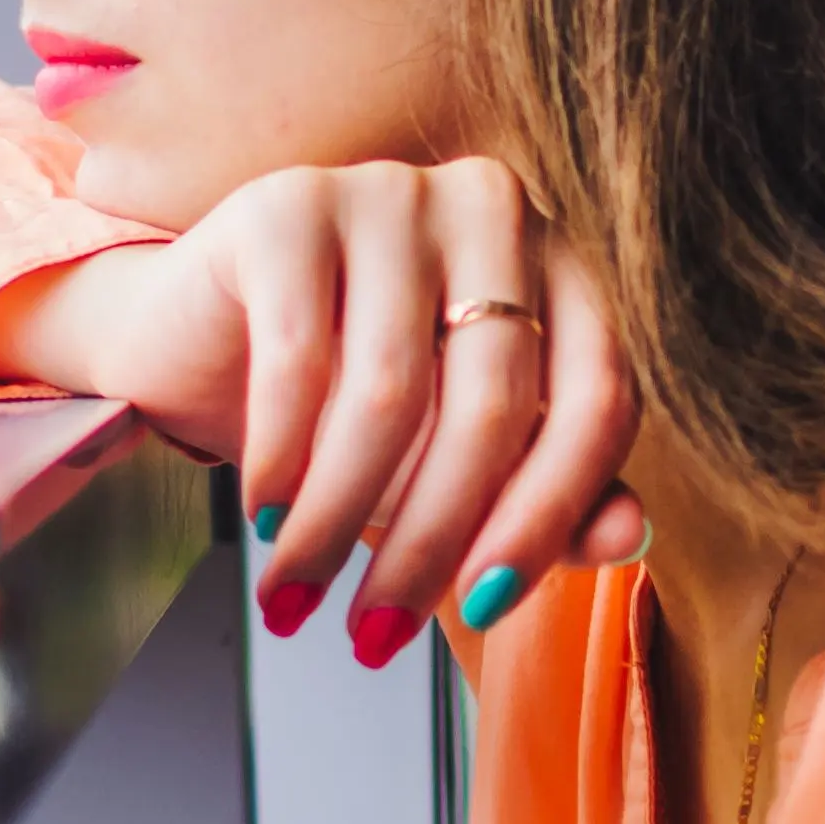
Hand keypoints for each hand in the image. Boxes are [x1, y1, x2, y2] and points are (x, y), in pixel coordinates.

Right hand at [0, 159, 641, 662]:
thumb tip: (626, 536)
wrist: (198, 335)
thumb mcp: (454, 460)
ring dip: (337, 520)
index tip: (482, 608)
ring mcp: (390, 194)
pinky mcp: (288, 206)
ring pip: (390, 395)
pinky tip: (264, 516)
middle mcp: (492, 211)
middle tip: (375, 629)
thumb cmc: (342, 400)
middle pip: (493, 407)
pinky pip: (296, 360)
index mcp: (561, 266)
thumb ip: (549, 495)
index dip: (546, 520)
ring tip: (298, 593)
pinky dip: (280, 461)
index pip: (598, 401)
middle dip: (430, 542)